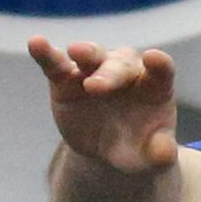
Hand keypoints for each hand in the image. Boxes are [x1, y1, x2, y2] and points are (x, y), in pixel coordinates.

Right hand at [27, 37, 180, 174]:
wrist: (107, 151)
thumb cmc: (137, 148)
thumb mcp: (151, 158)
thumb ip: (160, 154)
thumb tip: (164, 153)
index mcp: (154, 86)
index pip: (160, 70)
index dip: (158, 64)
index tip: (154, 58)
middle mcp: (125, 71)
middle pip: (121, 65)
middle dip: (109, 73)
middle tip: (95, 86)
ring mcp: (94, 71)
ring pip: (91, 56)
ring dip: (85, 53)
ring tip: (75, 52)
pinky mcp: (65, 79)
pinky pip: (55, 63)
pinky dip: (46, 53)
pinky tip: (35, 43)